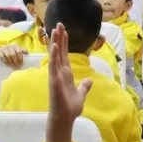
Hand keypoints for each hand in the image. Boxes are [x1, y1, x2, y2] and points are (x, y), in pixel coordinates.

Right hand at [0, 44, 27, 68]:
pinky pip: (2, 56)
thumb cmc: (11, 51)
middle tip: (17, 67)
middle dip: (16, 62)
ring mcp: (4, 48)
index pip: (19, 51)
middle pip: (14, 54)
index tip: (22, 64)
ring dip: (11, 62)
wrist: (0, 49)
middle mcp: (10, 46)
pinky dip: (5, 61)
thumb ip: (22, 51)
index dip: (21, 58)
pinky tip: (8, 65)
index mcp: (15, 46)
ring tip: (13, 67)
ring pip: (8, 56)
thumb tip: (28, 54)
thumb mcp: (17, 50)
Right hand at [45, 23, 91, 141]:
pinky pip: (53, 66)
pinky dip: (54, 56)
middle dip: (59, 38)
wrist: (65, 118)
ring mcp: (55, 75)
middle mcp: (59, 72)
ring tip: (55, 29)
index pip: (65, 55)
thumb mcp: (81, 95)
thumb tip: (89, 81)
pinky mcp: (54, 80)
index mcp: (66, 74)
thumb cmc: (70, 108)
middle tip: (58, 24)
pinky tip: (55, 46)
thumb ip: (84, 87)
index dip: (64, 43)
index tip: (64, 31)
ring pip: (55, 55)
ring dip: (55, 42)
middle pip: (59, 52)